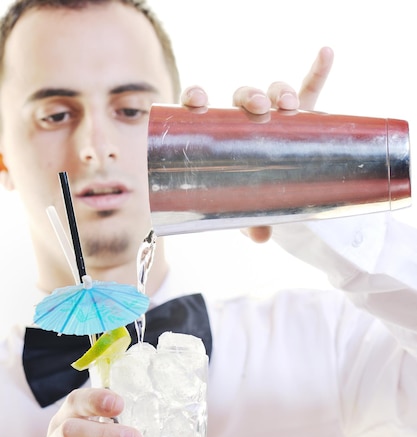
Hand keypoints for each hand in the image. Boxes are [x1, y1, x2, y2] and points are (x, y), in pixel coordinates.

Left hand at [181, 46, 333, 243]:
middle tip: (258, 109)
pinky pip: (311, 88)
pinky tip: (325, 53)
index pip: (202, 106)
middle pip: (243, 95)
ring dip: (279, 90)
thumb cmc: (252, 196)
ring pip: (274, 91)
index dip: (197, 96)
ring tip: (287, 104)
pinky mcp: (303, 115)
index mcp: (220, 133)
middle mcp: (246, 118)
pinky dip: (318, 70)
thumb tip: (261, 237)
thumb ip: (248, 222)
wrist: (279, 191)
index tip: (197, 101)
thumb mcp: (246, 211)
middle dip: (249, 95)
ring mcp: (275, 114)